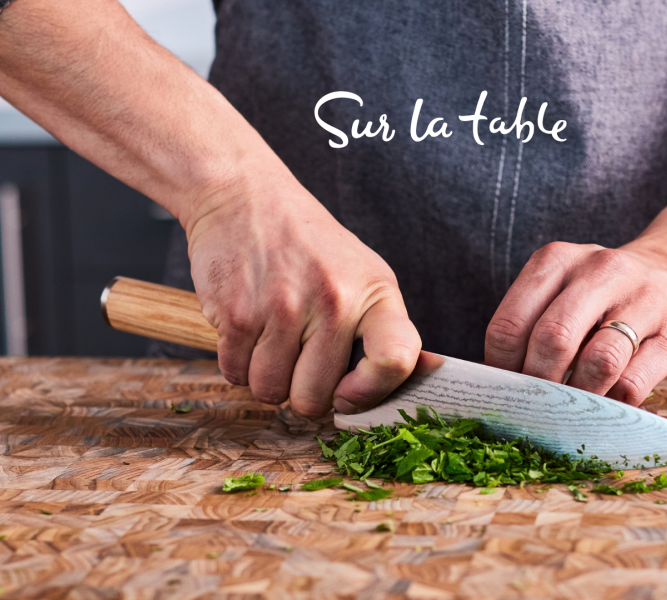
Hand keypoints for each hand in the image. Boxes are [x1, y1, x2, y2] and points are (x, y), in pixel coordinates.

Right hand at [184, 173, 420, 416]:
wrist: (244, 199)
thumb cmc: (308, 248)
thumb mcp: (362, 275)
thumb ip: (387, 329)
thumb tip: (432, 374)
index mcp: (375, 292)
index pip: (395, 360)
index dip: (370, 393)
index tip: (348, 394)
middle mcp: (334, 300)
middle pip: (315, 398)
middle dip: (301, 390)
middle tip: (297, 356)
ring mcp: (283, 307)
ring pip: (271, 392)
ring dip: (266, 376)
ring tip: (271, 337)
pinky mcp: (237, 313)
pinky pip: (235, 374)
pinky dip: (236, 362)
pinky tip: (247, 326)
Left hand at [484, 242, 666, 404]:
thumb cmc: (606, 293)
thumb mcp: (563, 289)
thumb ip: (531, 325)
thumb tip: (499, 383)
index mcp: (558, 260)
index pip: (510, 324)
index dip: (502, 368)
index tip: (505, 390)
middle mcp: (601, 271)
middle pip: (553, 339)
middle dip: (539, 384)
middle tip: (537, 405)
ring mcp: (645, 300)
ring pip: (599, 362)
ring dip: (579, 397)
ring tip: (572, 408)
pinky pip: (634, 382)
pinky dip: (613, 403)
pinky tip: (607, 402)